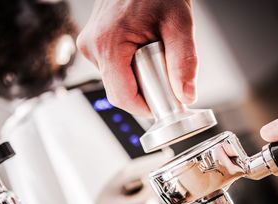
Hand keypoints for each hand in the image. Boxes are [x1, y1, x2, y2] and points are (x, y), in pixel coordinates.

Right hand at [77, 0, 197, 116]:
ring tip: (153, 57)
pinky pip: (114, 70)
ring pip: (117, 82)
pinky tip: (142, 53)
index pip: (122, 97)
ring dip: (138, 79)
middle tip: (164, 74)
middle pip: (120, 91)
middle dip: (144, 91)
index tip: (164, 105)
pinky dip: (130, 69)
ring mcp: (91, 47)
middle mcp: (93, 48)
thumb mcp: (178, 22)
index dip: (146, 107)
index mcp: (108, 44)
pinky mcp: (94, 46)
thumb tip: (185, 95)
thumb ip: (184, 61)